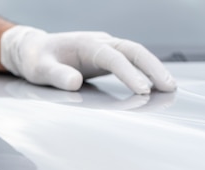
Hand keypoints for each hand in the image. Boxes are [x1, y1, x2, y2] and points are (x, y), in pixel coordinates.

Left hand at [0, 26, 176, 94]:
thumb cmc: (37, 60)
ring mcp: (106, 49)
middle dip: (153, 68)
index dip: (128, 73)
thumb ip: (56, 75)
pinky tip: (157, 87)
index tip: (142, 90)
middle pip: (133, 50)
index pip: (113, 57)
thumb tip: (75, 83)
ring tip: (170, 89)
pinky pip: (131, 62)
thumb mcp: (39, 70)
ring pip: (136, 54)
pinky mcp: (107, 58)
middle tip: (169, 88)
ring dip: (154, 69)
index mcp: (86, 44)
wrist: (34, 50)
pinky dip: (145, 72)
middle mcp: (100, 43)